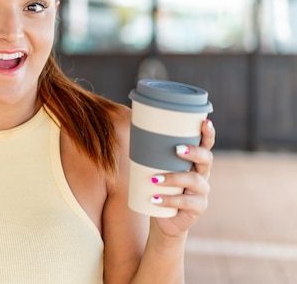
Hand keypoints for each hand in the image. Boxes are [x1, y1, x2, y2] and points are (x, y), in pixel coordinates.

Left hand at [152, 119, 215, 236]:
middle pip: (206, 159)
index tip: (205, 122)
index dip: (208, 133)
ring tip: (154, 179)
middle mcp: (202, 174)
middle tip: (176, 149)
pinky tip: (155, 199)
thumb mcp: (155, 168)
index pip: (205, 145)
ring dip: (173, 178)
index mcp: (194, 161)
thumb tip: (133, 127)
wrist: (162, 218)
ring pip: (193, 180)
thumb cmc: (158, 188)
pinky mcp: (197, 207)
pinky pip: (185, 202)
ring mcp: (201, 192)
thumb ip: (151, 153)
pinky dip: (168, 200)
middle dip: (193, 152)